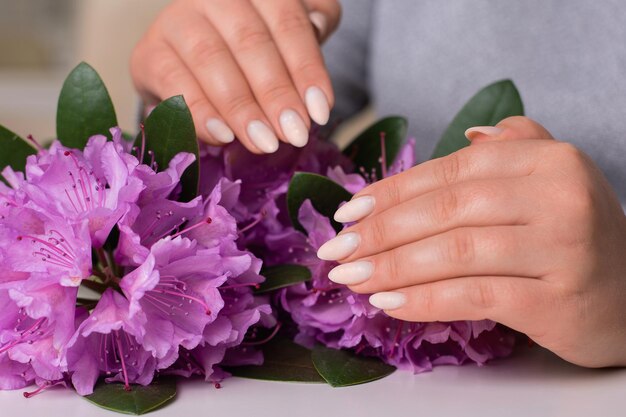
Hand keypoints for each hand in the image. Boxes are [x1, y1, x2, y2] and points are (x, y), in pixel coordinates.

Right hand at [131, 0, 339, 152]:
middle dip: (276, 94)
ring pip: (211, 61)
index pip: (286, 23)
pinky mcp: (148, 54)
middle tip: (294, 133)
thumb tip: (317, 26)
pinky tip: (224, 136)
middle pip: (250, 42)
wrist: (192, 63)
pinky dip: (200, 113)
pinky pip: (174, 83)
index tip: (319, 112)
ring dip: (241, 108)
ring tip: (265, 142)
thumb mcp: (289, 31)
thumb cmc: (252, 47)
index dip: (306, 69)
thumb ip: (312, 23)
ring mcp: (175, 22)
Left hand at [318, 116, 625, 367]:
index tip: (347, 213)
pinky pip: (474, 295)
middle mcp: (556, 195)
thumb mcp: (552, 181)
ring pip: (454, 253)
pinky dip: (424, 299)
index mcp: (544, 160)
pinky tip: (389, 303)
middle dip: (380, 231)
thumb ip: (513, 148)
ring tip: (352, 278)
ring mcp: (561, 247)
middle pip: (445, 210)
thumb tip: (465, 134)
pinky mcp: (557, 299)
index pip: (448, 172)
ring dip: (392, 267)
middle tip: (336, 251)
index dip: (391, 192)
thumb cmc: (575, 238)